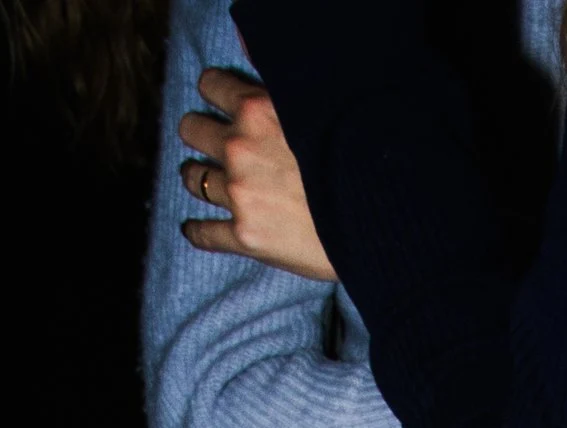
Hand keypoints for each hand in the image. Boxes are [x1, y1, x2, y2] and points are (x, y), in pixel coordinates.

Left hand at [178, 66, 336, 280]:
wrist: (374, 224)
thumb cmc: (354, 165)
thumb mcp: (319, 108)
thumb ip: (281, 90)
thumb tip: (252, 54)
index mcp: (257, 111)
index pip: (210, 86)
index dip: (215, 95)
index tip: (221, 106)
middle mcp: (240, 148)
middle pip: (192, 130)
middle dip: (202, 137)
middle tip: (214, 147)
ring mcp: (239, 193)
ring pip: (193, 178)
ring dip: (198, 178)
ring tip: (211, 184)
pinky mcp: (244, 235)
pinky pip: (204, 232)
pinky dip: (197, 231)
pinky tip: (196, 229)